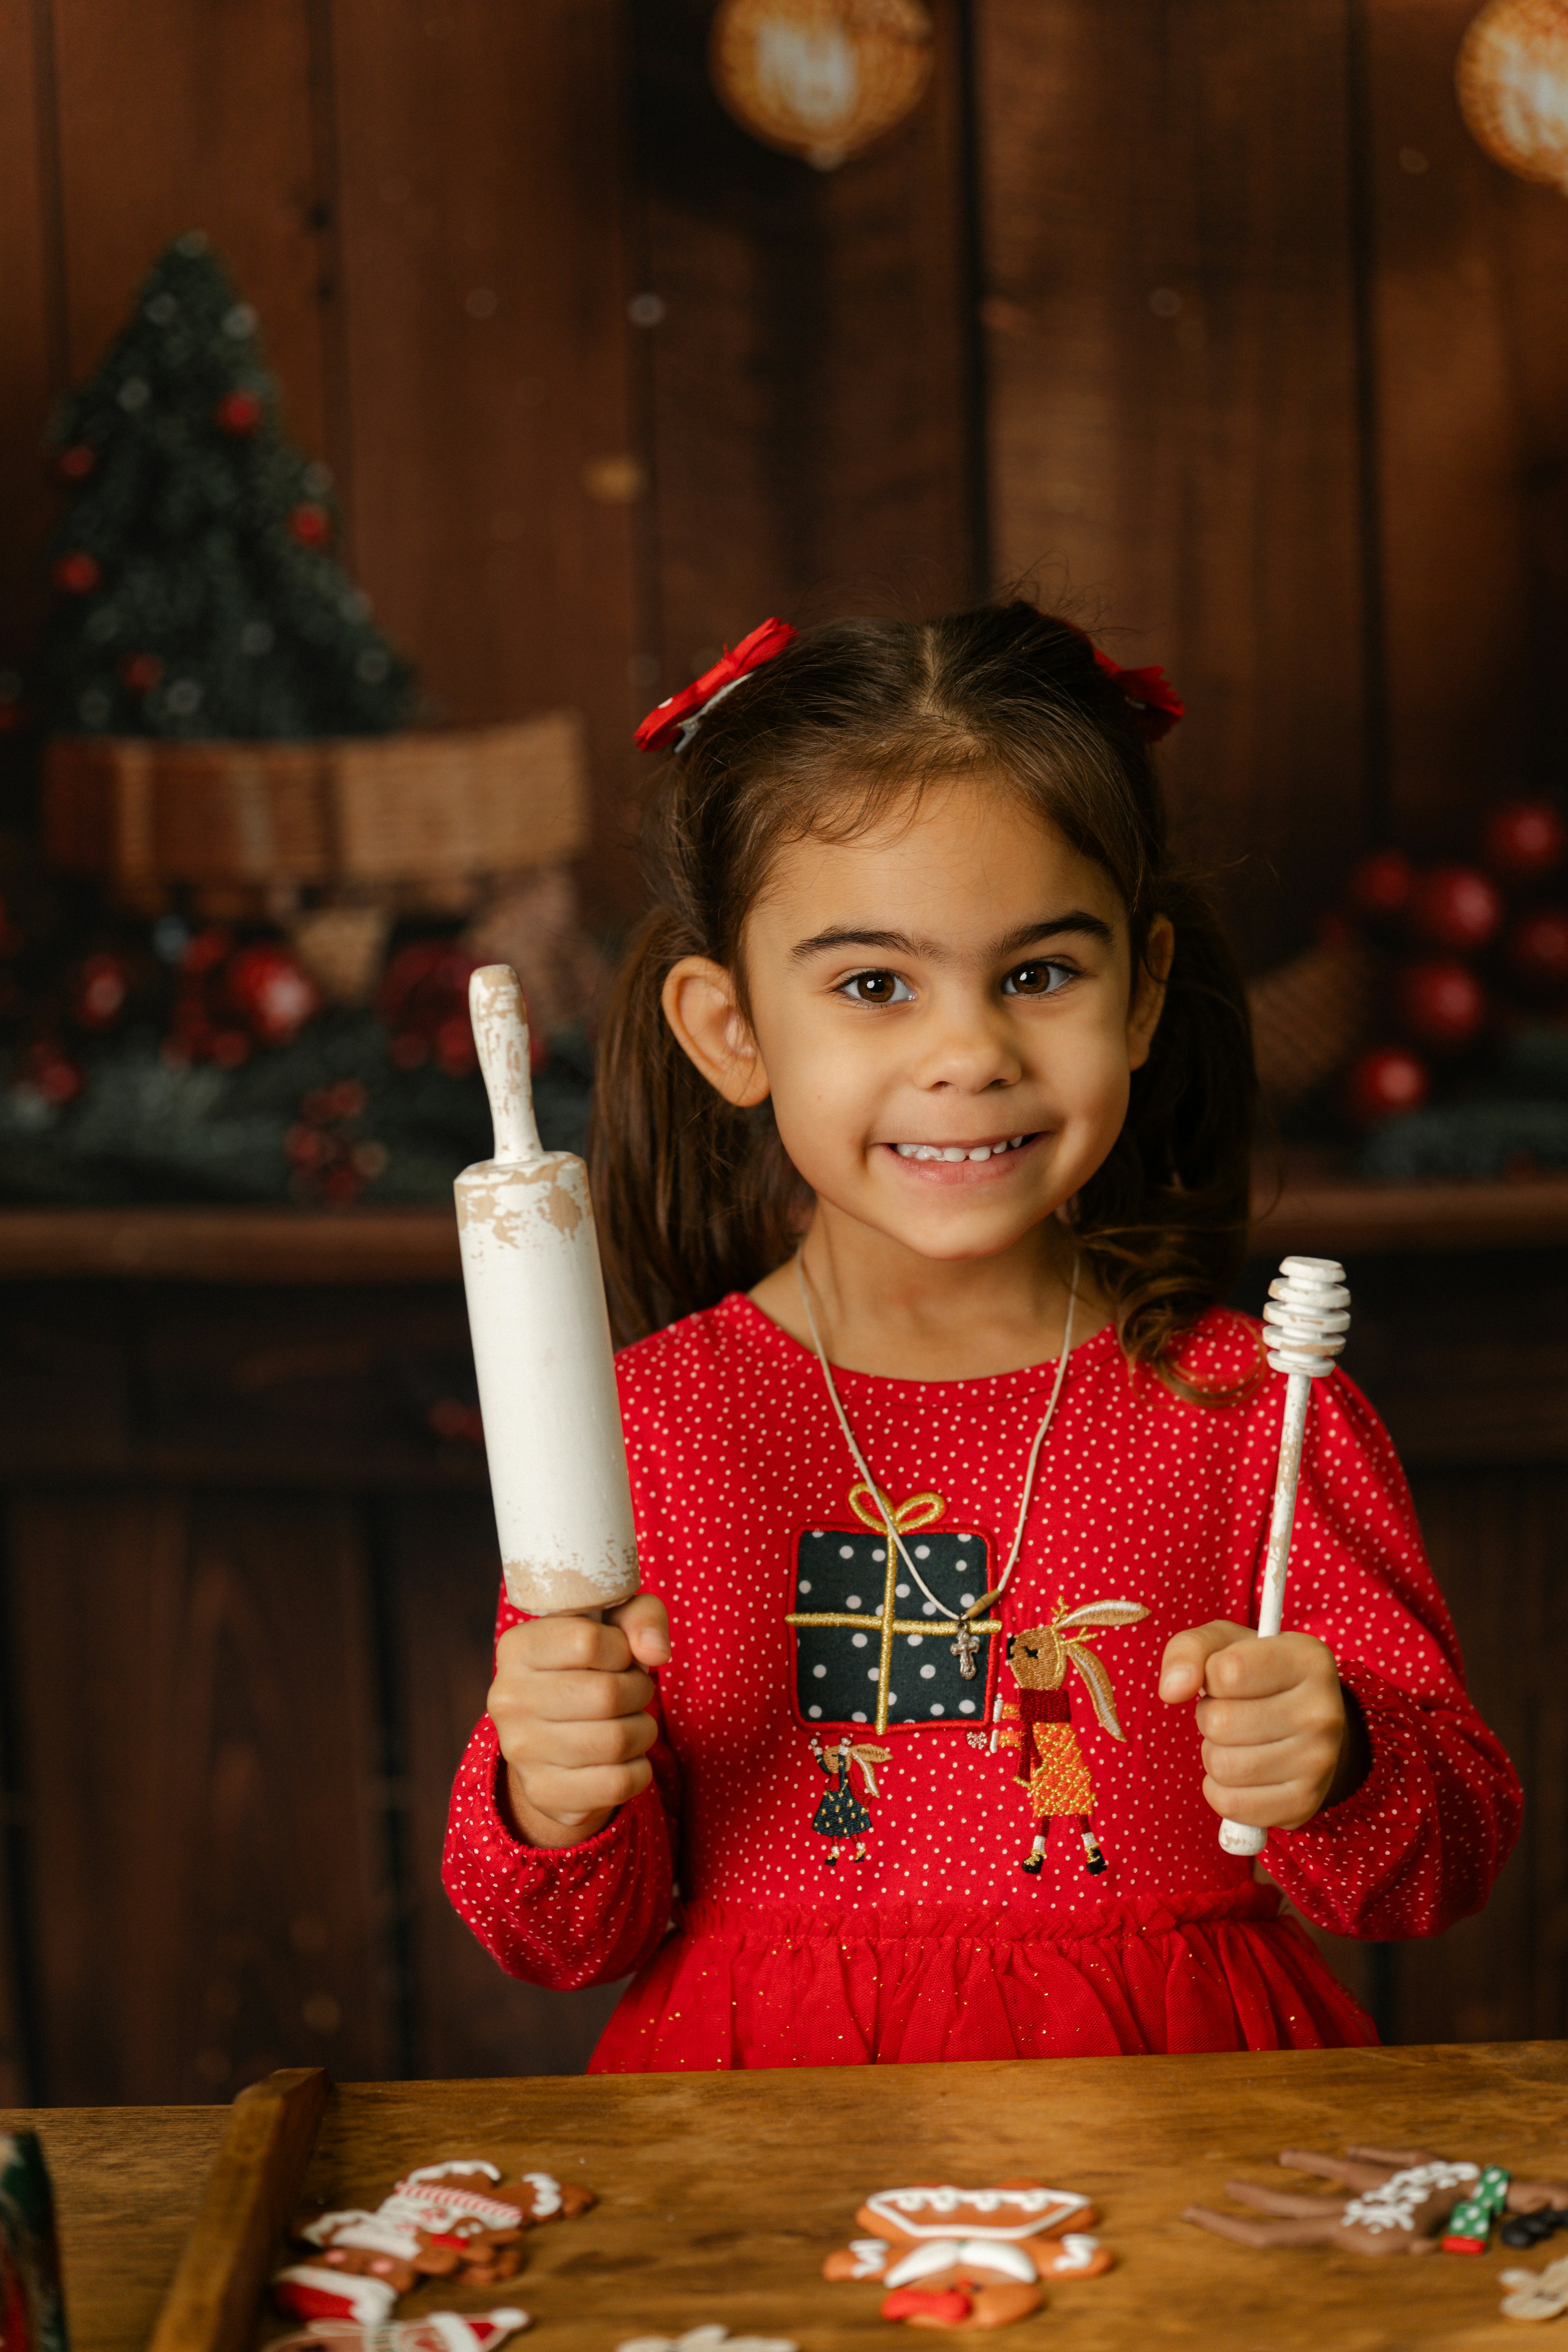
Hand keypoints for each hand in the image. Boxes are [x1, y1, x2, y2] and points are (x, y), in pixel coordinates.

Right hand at [487, 1593, 669, 1848]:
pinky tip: (623, 1758)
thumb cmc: (591, 1669)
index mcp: (516, 1648)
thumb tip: (656, 1652)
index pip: (587, 1641)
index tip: (620, 1657)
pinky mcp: (544, 1793)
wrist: (553, 1739)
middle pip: (607, 1694)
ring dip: (642, 1730)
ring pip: (617, 1740)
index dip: (622, 1649)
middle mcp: (507, 1699)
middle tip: (633, 1693)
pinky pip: (619, 1784)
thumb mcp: (613, 1626)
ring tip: (630, 1722)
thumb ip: (640, 1616)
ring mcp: (521, 1751)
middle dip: (638, 1691)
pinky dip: (639, 1769)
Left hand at [1158, 1621, 1368, 1832]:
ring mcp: (1319, 1763)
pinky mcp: (1304, 1804)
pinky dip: (1221, 1789)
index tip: (1225, 1677)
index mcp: (1308, 1659)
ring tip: (1239, 1740)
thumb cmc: (1255, 1675)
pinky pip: (1230, 1804)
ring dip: (1214, 1753)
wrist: (1307, 1724)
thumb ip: (1187, 1651)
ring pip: (1222, 1766)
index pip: (1228, 1671)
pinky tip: (1242, 1771)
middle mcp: (1323, 1711)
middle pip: (1219, 1722)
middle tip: (1232, 1711)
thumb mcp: (1222, 1644)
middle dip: (1209, 1716)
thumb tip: (1171, 1691)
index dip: (1210, 1676)